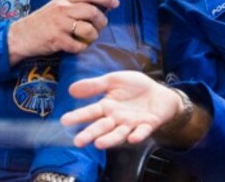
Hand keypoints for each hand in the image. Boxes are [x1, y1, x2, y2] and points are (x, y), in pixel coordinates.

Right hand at [7, 0, 118, 64]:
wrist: (20, 36)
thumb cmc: (42, 22)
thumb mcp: (57, 6)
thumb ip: (74, 4)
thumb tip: (99, 7)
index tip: (115, 3)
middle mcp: (63, 8)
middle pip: (93, 12)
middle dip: (101, 22)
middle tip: (99, 27)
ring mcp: (59, 23)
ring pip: (89, 30)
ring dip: (92, 37)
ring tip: (87, 39)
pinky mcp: (56, 39)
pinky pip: (78, 46)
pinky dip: (81, 48)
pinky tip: (76, 46)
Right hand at [60, 71, 180, 148]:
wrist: (159, 92)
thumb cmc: (135, 87)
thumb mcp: (114, 80)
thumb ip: (95, 85)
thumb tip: (70, 89)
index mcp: (107, 107)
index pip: (90, 112)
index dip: (78, 116)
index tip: (65, 121)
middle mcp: (116, 119)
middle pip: (101, 128)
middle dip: (90, 134)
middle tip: (78, 141)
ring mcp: (131, 124)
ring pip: (119, 134)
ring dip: (110, 139)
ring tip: (98, 144)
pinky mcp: (147, 126)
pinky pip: (142, 132)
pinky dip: (137, 135)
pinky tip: (132, 138)